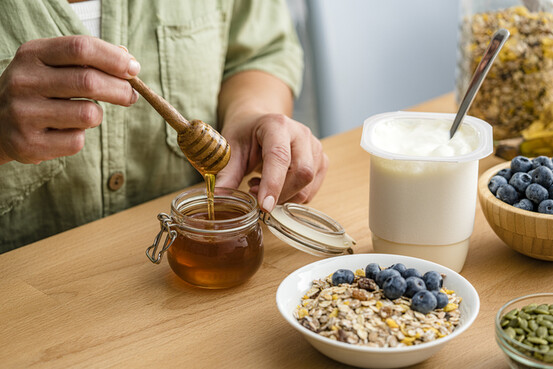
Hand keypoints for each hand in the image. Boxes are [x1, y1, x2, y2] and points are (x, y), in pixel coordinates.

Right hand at [0, 36, 139, 163]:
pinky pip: (76, 141)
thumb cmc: (38, 91)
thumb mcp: (52, 66)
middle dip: (120, 89)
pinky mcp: (28, 144)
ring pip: (88, 114)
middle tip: (131, 96)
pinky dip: (80, 137)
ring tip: (86, 114)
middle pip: (89, 82)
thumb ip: (88, 61)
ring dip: (97, 116)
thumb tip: (130, 64)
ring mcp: (23, 114)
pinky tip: (64, 132)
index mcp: (32, 55)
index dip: (114, 58)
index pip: (81, 48)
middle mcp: (23, 81)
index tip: (134, 68)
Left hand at [216, 113, 328, 211]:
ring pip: (308, 185)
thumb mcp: (231, 149)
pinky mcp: (321, 161)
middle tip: (254, 195)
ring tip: (261, 188)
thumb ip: (227, 174)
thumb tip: (219, 199)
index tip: (264, 206)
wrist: (259, 123)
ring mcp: (315, 147)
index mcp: (277, 125)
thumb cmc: (245, 134)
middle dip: (280, 194)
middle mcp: (301, 133)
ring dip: (284, 196)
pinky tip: (276, 187)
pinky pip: (312, 190)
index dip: (273, 184)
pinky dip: (292, 196)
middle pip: (302, 172)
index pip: (280, 157)